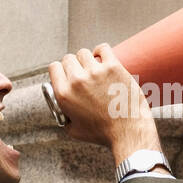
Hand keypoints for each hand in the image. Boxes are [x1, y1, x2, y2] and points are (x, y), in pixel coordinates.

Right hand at [47, 44, 160, 160]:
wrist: (128, 131)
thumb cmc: (103, 134)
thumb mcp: (74, 130)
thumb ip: (65, 118)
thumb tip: (63, 112)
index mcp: (64, 94)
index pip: (54, 68)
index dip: (60, 70)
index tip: (67, 73)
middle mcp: (77, 80)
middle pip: (68, 59)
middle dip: (74, 65)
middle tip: (82, 73)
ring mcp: (95, 72)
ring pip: (84, 53)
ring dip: (87, 59)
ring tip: (94, 67)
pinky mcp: (113, 67)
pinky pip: (102, 48)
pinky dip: (101, 51)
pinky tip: (103, 58)